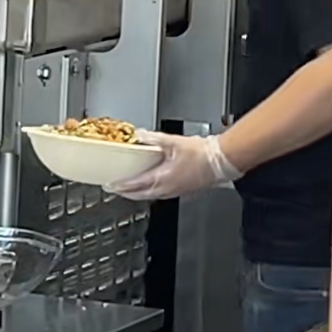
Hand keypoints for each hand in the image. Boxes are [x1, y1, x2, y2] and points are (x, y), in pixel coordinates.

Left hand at [106, 131, 242, 200]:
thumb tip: (139, 135)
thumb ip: (153, 138)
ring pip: (150, 195)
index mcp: (162, 178)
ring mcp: (175, 190)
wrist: (221, 162)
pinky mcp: (182, 189)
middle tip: (114, 188)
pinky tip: (150, 185)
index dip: (121, 186)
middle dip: (126, 193)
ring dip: (137, 193)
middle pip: (140, 194)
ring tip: (128, 188)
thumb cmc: (202, 154)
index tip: (110, 185)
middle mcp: (167, 188)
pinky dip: (150, 191)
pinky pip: (160, 193)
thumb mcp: (173, 141)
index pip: (136, 185)